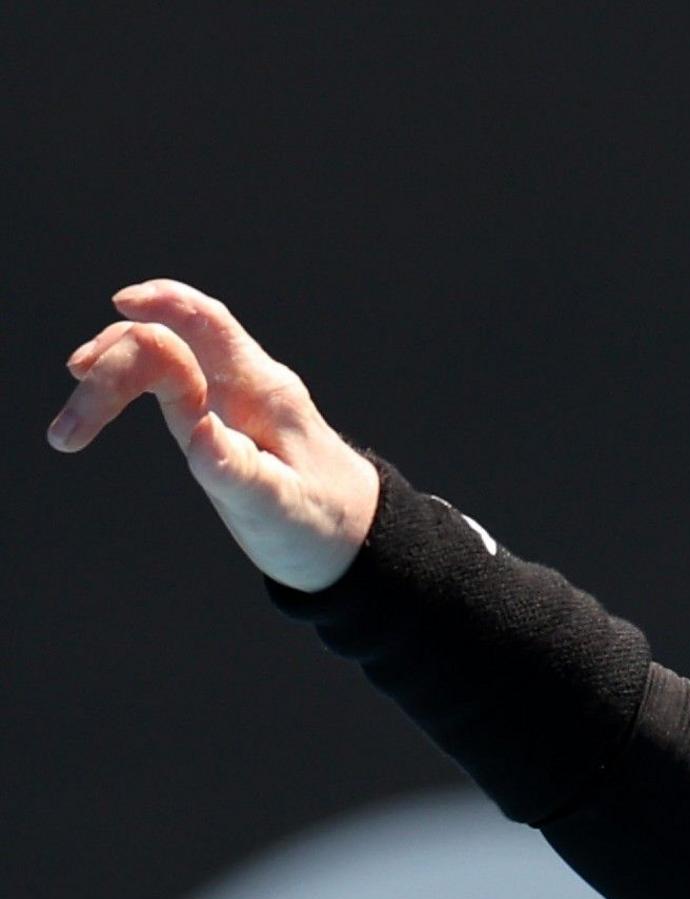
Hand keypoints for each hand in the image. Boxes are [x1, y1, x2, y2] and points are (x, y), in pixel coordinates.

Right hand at [44, 281, 380, 592]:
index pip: (210, 325)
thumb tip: (195, 434)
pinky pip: (164, 378)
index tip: (123, 304)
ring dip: (106, 382)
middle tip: (67, 434)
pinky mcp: (217, 412)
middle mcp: (243, 384)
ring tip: (68, 433)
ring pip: (156, 358)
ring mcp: (228, 396)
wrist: (352, 536)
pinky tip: (91, 410)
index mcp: (263, 395)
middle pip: (164, 343)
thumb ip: (238, 472)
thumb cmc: (320, 524)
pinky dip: (121, 387)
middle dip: (108, 370)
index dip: (167, 302)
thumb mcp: (279, 508)